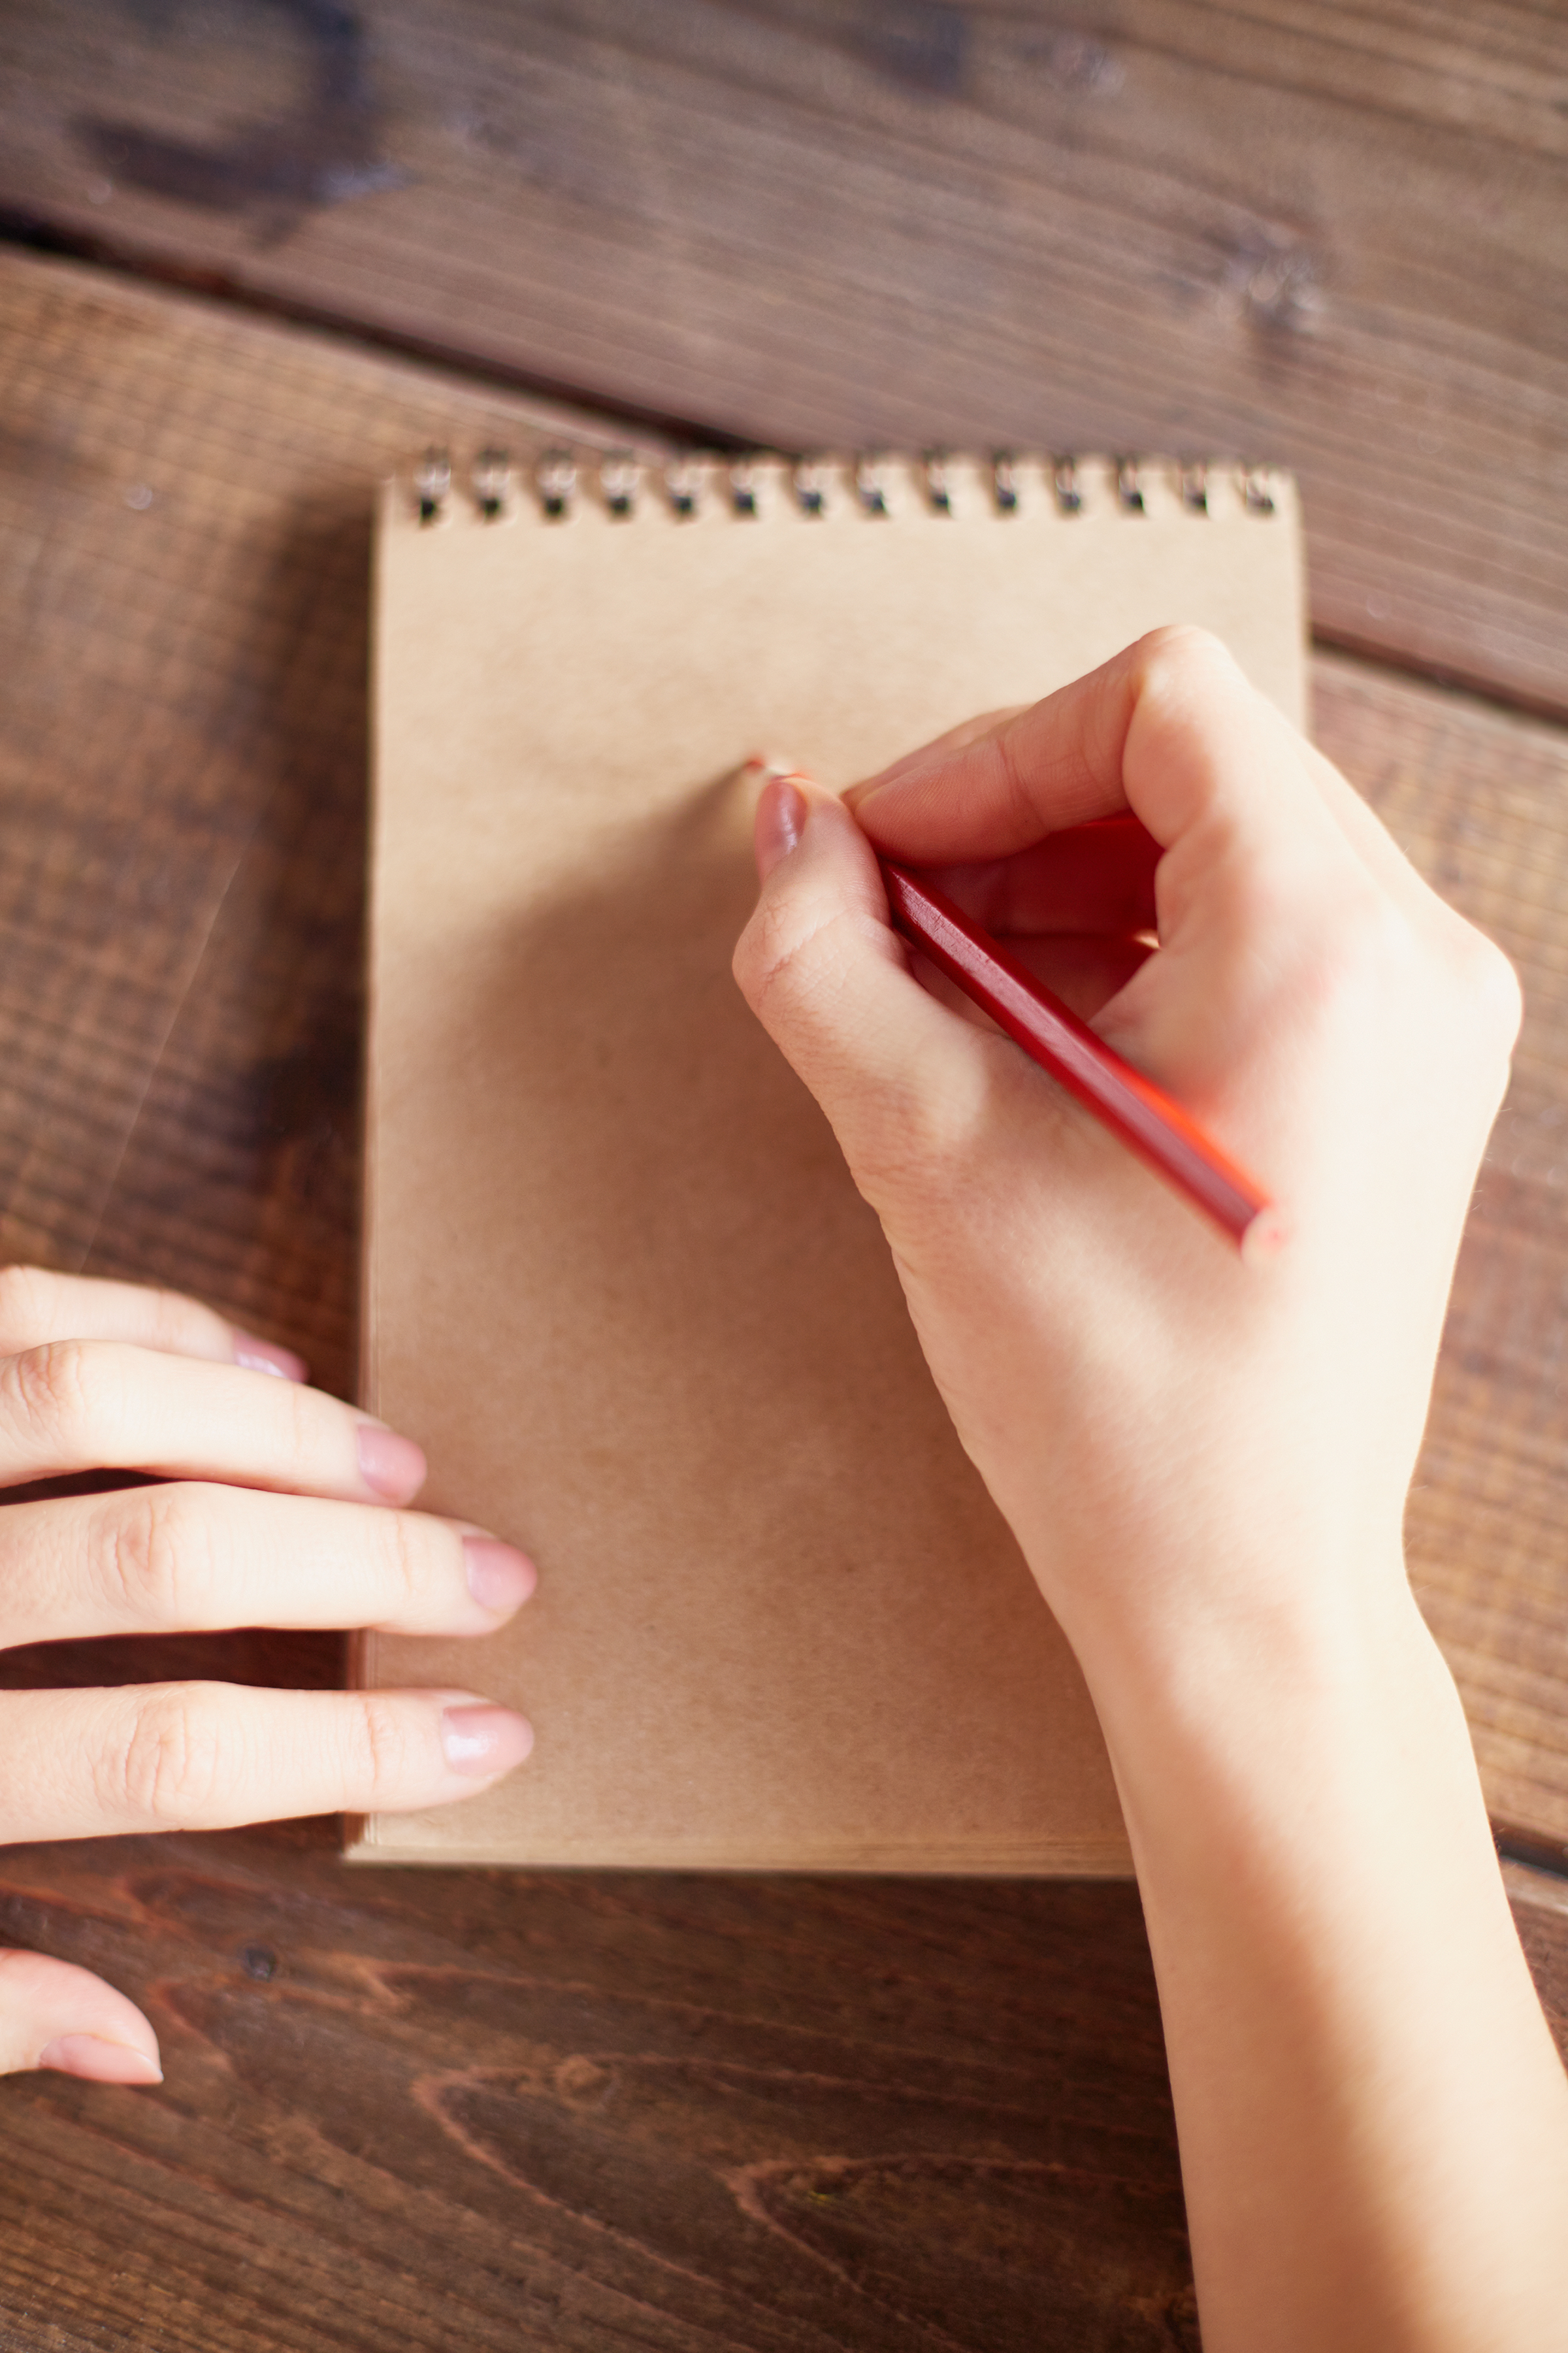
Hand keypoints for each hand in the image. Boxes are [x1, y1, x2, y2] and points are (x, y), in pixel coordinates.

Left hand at [0, 1266, 532, 2086]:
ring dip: (279, 1424)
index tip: (494, 1736)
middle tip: (500, 1573)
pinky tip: (255, 1356)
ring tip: (402, 1457)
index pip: (165, 1754)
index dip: (352, 1747)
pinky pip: (20, 1305)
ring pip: (99, 1402)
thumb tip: (146, 2047)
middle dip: (366, 1561)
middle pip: (169, 1557)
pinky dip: (157, 1319)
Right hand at [735, 630, 1567, 2352]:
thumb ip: (826, 959)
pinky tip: (1027, 1054)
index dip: (980, 753)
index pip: (1152, 701)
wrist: (1242, 1596)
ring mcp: (1424, 1021)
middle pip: (1189, 766)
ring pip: (1217, 849)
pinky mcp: (1398, 1083)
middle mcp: (1412, 953)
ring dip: (1056, 892)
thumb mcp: (927, 1152)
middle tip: (882, 924)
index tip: (872, 854)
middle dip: (1010, 824)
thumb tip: (786, 830)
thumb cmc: (1114, 1401)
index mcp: (1327, 938)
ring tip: (940, 1004)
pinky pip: (1253, 942)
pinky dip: (1125, 959)